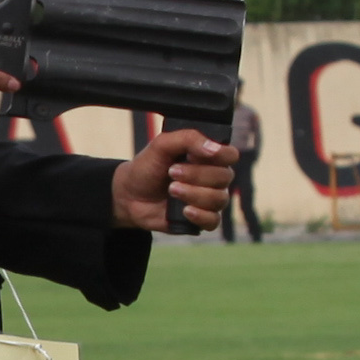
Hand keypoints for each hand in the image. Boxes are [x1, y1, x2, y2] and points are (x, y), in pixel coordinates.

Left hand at [118, 128, 237, 232]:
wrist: (128, 194)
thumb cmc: (147, 167)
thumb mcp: (162, 144)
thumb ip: (188, 138)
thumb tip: (214, 149)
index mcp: (208, 157)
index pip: (230, 155)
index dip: (219, 155)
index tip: (194, 156)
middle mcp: (213, 178)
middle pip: (225, 177)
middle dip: (196, 175)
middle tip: (171, 172)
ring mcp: (208, 199)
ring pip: (219, 199)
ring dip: (193, 194)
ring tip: (171, 189)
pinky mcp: (200, 219)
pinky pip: (213, 221)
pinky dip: (200, 215)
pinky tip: (185, 210)